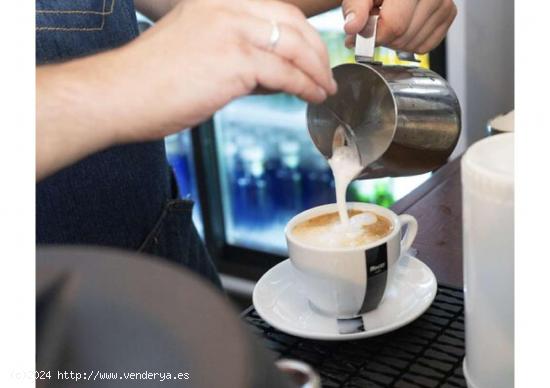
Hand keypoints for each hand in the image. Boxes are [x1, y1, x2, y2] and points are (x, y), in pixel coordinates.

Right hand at [119, 0, 335, 139]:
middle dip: (316, 49)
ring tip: (325, 87)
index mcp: (216, 2)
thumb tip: (271, 73)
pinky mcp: (235, 61)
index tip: (312, 53)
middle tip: (326, 71)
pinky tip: (312, 95)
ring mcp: (232, 31)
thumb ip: (235, 54)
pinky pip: (286, 73)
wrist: (118, 94)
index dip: (301, 34)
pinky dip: (306, 85)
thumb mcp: (195, 49)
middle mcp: (226, 8)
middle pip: (291, 22)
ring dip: (316, 70)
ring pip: (294, 46)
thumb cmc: (149, 81)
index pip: (274, 11)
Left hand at [342, 0, 456, 53]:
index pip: (394, 24)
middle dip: (383, 38)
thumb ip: (355, 9)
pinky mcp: (448, 13)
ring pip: (414, 44)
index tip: (362, 34)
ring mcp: (444, 2)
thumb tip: (352, 28)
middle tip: (375, 24)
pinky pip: (426, 46)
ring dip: (395, 43)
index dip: (375, 35)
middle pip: (404, 36)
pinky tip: (403, 27)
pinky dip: (410, 43)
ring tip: (389, 22)